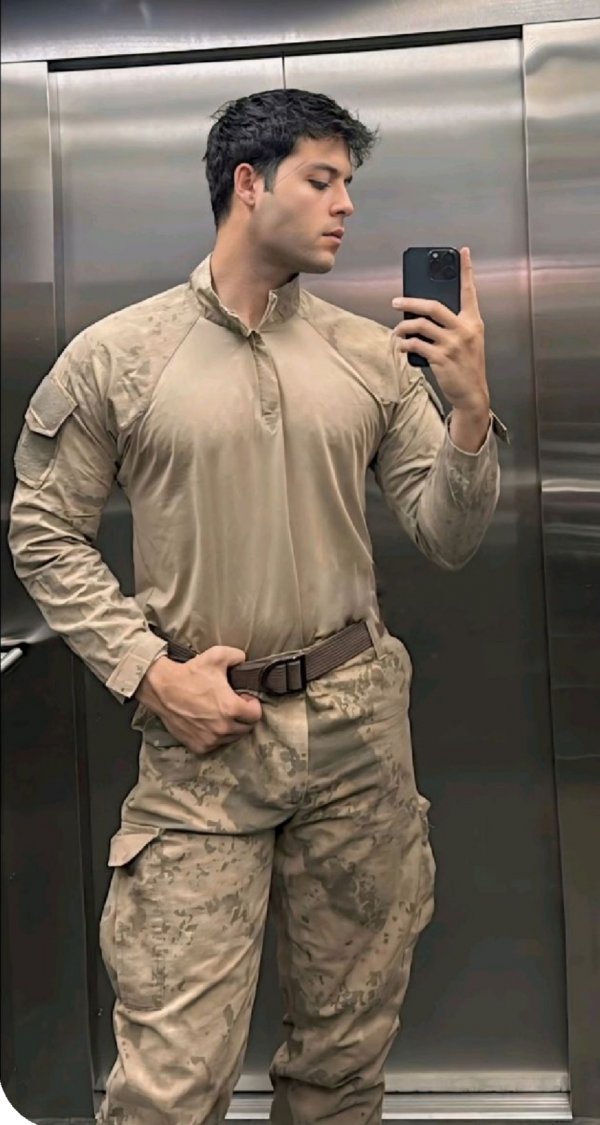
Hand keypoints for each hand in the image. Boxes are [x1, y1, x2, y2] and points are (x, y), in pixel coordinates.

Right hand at [135, 647, 261, 755]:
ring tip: (222, 714)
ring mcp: (210, 739)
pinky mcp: (198, 746)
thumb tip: (244, 661)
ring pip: (231, 738)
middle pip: (246, 728)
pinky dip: (216, 736)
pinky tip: (209, 723)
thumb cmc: (189, 673)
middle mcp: (222, 728)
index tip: (246, 699)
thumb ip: (237, 656)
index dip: (253, 705)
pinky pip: (215, 745)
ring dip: (231, 727)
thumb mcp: (217, 656)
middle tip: (235, 706)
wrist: (162, 688)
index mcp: (231, 708)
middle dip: (244, 717)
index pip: (256, 715)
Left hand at [392, 247, 489, 416]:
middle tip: (396, 302)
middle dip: (411, 302)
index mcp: (473, 322)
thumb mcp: (468, 341)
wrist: (472, 393)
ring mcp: (453, 344)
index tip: (463, 252)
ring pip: (421, 325)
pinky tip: (402, 346)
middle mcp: (464, 330)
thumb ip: (454, 325)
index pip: (470, 291)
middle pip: (433, 306)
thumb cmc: (467, 365)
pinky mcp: (441, 358)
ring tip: (397, 330)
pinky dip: (406, 344)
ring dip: (404, 327)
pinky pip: (417, 345)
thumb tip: (425, 314)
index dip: (467, 270)